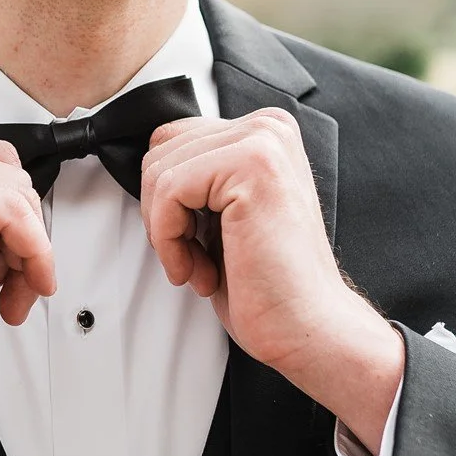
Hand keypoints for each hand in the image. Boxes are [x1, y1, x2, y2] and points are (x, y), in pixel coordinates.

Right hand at [0, 140, 54, 455]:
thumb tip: (28, 210)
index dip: (17, 219)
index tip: (17, 259)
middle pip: (10, 175)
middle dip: (25, 236)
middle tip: (12, 282)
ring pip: (17, 193)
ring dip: (27, 252)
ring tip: (2, 291)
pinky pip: (14, 213)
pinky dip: (31, 257)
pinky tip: (12, 292)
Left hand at [141, 109, 403, 442]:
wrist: (307, 327)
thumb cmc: (268, 285)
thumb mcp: (221, 216)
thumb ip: (196, 180)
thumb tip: (149, 170)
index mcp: (264, 135)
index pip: (174, 140)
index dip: (166, 200)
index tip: (190, 241)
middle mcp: (268, 129)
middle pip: (161, 150)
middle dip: (162, 214)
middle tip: (194, 258)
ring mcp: (263, 142)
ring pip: (160, 171)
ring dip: (166, 232)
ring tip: (201, 266)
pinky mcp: (252, 165)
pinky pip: (170, 191)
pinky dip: (170, 242)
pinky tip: (202, 270)